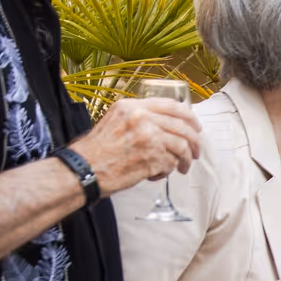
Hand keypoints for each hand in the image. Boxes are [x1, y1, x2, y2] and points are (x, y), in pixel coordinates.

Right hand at [71, 97, 201, 194]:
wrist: (84, 170)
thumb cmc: (97, 151)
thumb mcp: (114, 121)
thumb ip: (138, 118)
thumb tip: (166, 124)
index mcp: (132, 106)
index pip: (171, 106)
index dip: (189, 117)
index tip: (196, 127)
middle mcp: (141, 118)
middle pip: (182, 127)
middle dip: (194, 142)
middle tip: (196, 152)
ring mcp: (148, 137)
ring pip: (182, 146)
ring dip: (185, 160)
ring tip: (182, 168)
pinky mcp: (152, 157)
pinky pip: (171, 164)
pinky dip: (167, 171)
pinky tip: (156, 174)